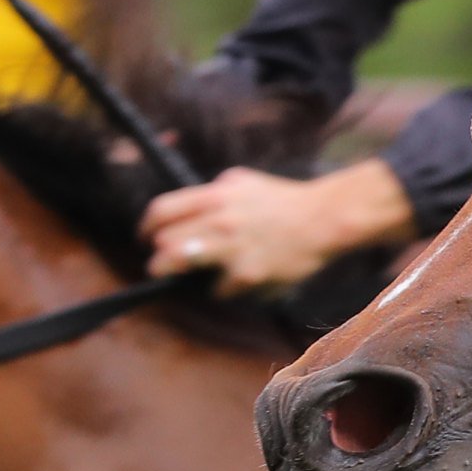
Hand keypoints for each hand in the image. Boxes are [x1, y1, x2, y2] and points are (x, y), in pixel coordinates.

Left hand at [140, 161, 415, 293]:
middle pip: (164, 242)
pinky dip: (222, 288)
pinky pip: (219, 289)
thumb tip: (190, 205)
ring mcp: (232, 250)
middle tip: (163, 262)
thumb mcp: (243, 181)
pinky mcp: (248, 275)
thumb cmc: (285, 200)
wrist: (325, 219)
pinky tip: (234, 282)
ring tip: (181, 276)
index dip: (146, 228)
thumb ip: (212, 191)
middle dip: (160, 255)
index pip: (161, 212)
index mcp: (214, 197)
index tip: (145, 238)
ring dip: (173, 273)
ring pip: (177, 264)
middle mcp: (218, 221)